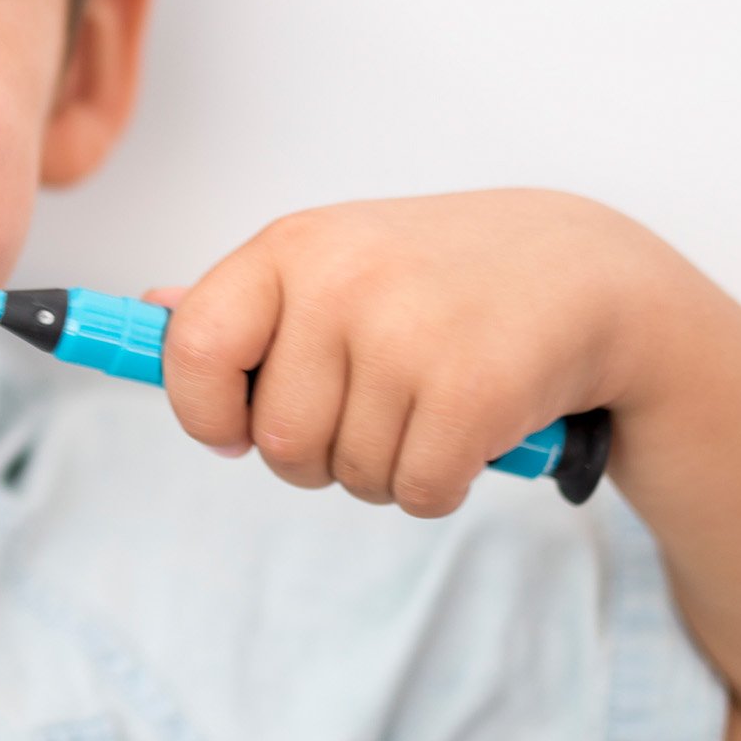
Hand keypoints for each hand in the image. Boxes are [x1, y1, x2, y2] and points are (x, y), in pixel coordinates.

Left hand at [146, 188, 677, 516]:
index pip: (194, 348)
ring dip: (385, 468)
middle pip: (278, 441)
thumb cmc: (443, 275)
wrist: (590, 273)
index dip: (204, 410)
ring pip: (347, 475)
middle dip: (318, 454)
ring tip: (429, 406)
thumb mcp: (340, 257)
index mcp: (293, 247)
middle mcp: (342, 283)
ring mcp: (408, 335)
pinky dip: (440, 486)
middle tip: (372, 410)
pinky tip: (470, 432)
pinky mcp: (473, 391)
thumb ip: (246, 297)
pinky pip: (415, 493)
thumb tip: (149, 313)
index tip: (230, 430)